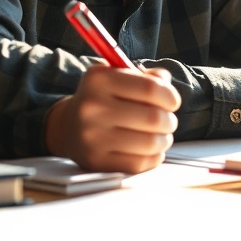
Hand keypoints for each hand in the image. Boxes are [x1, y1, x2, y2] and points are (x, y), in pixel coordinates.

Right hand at [46, 65, 180, 172]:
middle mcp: (92, 107)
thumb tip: (166, 83)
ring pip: (150, 143)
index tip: (172, 102)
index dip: (170, 96)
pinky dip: (153, 157)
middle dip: (170, 121)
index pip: (150, 88)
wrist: (68, 126)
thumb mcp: (119, 77)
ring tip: (161, 136)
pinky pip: (139, 164)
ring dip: (164, 140)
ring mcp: (92, 137)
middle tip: (168, 121)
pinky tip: (150, 150)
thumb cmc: (104, 99)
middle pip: (153, 118)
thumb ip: (148, 77)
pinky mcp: (95, 161)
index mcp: (99, 79)